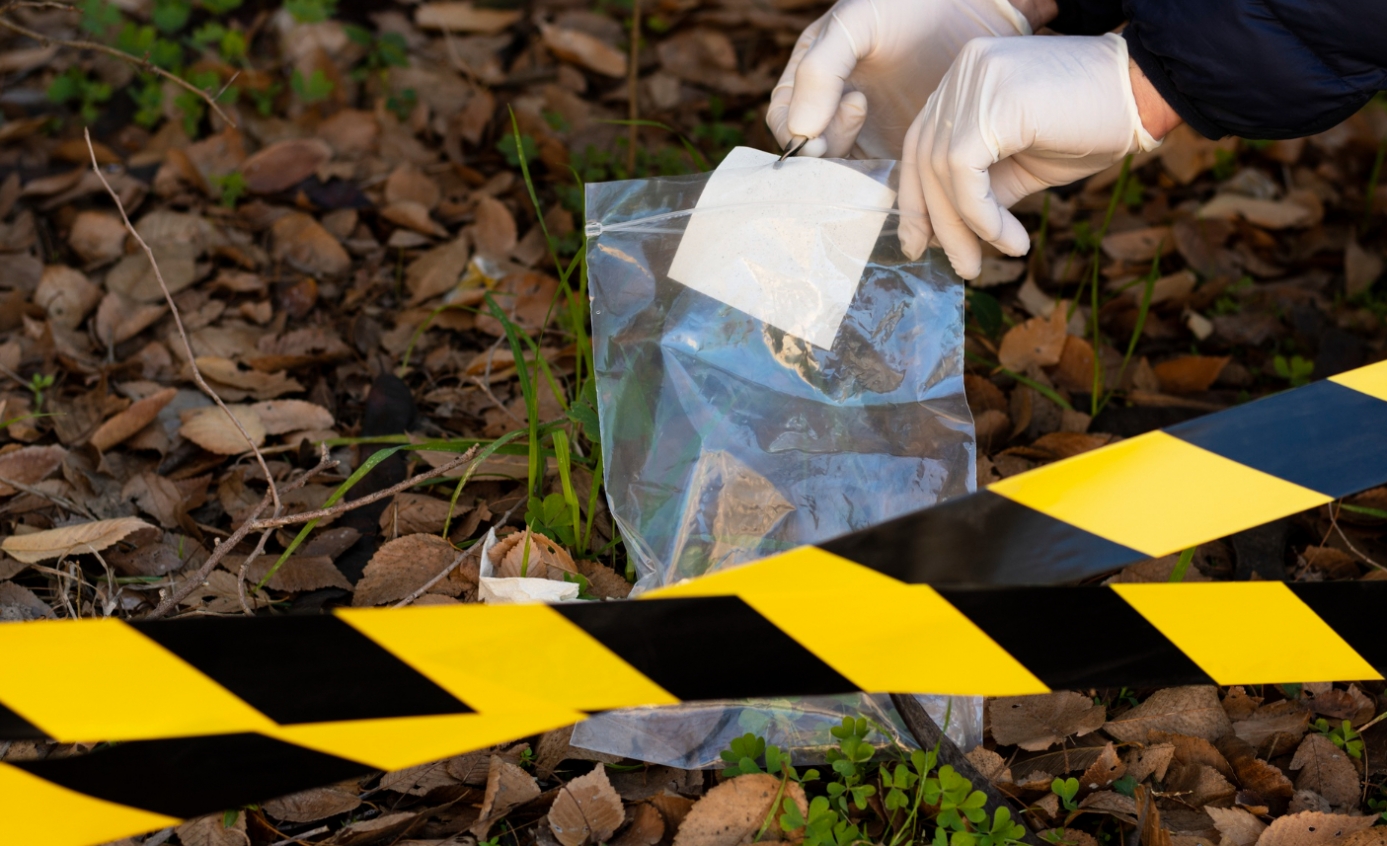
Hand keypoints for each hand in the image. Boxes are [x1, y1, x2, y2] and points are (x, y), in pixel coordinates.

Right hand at [766, 0, 1033, 159]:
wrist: (972, 11)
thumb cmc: (910, 6)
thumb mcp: (857, 23)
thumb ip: (821, 70)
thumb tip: (800, 131)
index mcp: (810, 78)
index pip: (784, 121)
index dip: (796, 135)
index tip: (823, 133)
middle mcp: (831, 109)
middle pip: (809, 153)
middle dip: (826, 149)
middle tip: (860, 110)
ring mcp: (865, 133)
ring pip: (841, 171)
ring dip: (853, 167)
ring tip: (883, 123)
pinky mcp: (896, 150)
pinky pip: (877, 178)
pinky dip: (881, 177)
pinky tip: (901, 152)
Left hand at [899, 33, 1162, 278]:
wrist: (1146, 94)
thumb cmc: (1090, 126)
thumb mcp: (1021, 164)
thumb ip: (980, 187)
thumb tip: (944, 233)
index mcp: (963, 79)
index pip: (922, 144)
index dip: (917, 198)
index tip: (922, 244)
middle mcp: (962, 72)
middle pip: (926, 158)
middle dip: (937, 222)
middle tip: (961, 268)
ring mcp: (975, 81)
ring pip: (941, 170)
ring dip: (963, 228)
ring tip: (986, 262)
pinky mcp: (994, 103)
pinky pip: (965, 173)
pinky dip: (981, 216)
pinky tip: (1010, 240)